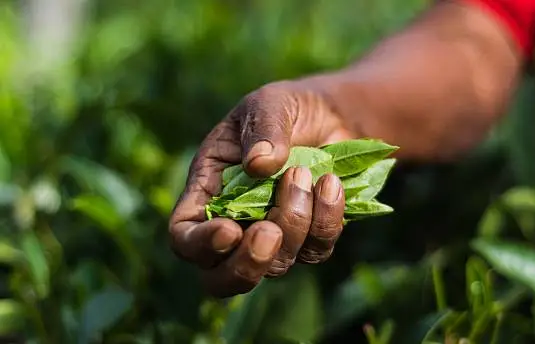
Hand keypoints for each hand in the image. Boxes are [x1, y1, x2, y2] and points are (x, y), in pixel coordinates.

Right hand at [169, 80, 355, 297]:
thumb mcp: (269, 105)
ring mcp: (273, 237)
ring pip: (277, 265)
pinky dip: (327, 220)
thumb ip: (263, 129)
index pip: (184, 238)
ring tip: (305, 174)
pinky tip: (332, 184)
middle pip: (223, 278)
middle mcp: (235, 224)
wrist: (331, 116)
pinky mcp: (309, 240)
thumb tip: (258, 165)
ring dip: (296, 223)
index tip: (229, 231)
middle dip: (247, 265)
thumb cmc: (287, 109)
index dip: (199, 246)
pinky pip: (316, 249)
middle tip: (271, 231)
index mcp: (207, 193)